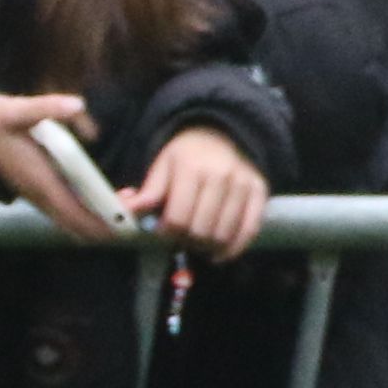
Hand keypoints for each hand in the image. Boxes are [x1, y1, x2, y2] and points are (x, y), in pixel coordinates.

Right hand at [0, 90, 120, 241]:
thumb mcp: (16, 108)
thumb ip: (47, 106)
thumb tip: (78, 104)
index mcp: (40, 180)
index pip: (76, 212)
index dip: (101, 222)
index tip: (127, 223)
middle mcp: (41, 196)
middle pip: (78, 226)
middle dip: (107, 227)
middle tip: (135, 218)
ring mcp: (39, 198)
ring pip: (72, 223)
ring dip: (98, 223)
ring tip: (125, 212)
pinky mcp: (39, 195)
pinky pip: (67, 215)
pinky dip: (87, 217)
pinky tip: (103, 204)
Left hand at [124, 124, 271, 262]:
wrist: (221, 134)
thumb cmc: (186, 155)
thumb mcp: (162, 167)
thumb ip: (147, 193)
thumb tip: (126, 211)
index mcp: (191, 168)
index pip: (177, 218)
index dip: (166, 233)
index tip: (162, 232)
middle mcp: (221, 176)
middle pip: (200, 230)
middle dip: (185, 241)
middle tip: (179, 239)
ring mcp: (243, 185)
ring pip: (223, 234)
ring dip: (207, 247)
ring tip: (196, 242)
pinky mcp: (260, 192)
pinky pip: (249, 231)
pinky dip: (233, 249)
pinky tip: (218, 253)